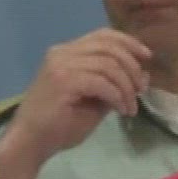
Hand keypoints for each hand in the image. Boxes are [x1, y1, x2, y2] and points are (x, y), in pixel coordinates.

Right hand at [3, 28, 153, 161]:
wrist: (31, 143)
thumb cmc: (59, 126)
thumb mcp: (95, 102)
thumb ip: (115, 86)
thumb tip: (144, 76)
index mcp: (67, 52)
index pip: (103, 35)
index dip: (128, 43)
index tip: (146, 58)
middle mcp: (62, 52)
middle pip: (109, 46)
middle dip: (132, 67)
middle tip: (140, 90)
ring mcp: (60, 65)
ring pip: (108, 64)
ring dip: (126, 87)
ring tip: (129, 107)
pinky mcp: (63, 81)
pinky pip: (101, 81)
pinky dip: (117, 95)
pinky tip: (121, 110)